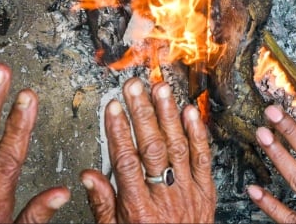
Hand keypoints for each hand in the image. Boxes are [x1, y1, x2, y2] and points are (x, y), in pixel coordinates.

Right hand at [80, 78, 215, 222]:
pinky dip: (197, 133)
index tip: (112, 107)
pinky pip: (204, 158)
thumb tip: (88, 175)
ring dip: (168, 114)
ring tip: (160, 88)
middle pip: (152, 147)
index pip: (126, 161)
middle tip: (134, 86)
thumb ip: (102, 204)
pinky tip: (189, 112)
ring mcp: (188, 192)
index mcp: (139, 208)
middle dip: (142, 112)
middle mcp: (164, 197)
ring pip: (178, 146)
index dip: (119, 131)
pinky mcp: (207, 191)